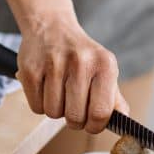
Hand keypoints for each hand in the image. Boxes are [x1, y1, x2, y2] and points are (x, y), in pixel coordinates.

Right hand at [17, 13, 128, 133]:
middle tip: (73, 108)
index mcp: (104, 64)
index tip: (91, 124)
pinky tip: (45, 88)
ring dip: (56, 110)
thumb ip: (114, 98)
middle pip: (75, 117)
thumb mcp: (104, 69)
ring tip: (59, 93)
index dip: (95, 126)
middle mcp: (80, 62)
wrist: (51, 27)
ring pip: (53, 113)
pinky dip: (40, 103)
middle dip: (74, 120)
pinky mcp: (30, 69)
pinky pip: (36, 106)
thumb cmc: (80, 55)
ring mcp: (53, 64)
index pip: (101, 112)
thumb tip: (122, 121)